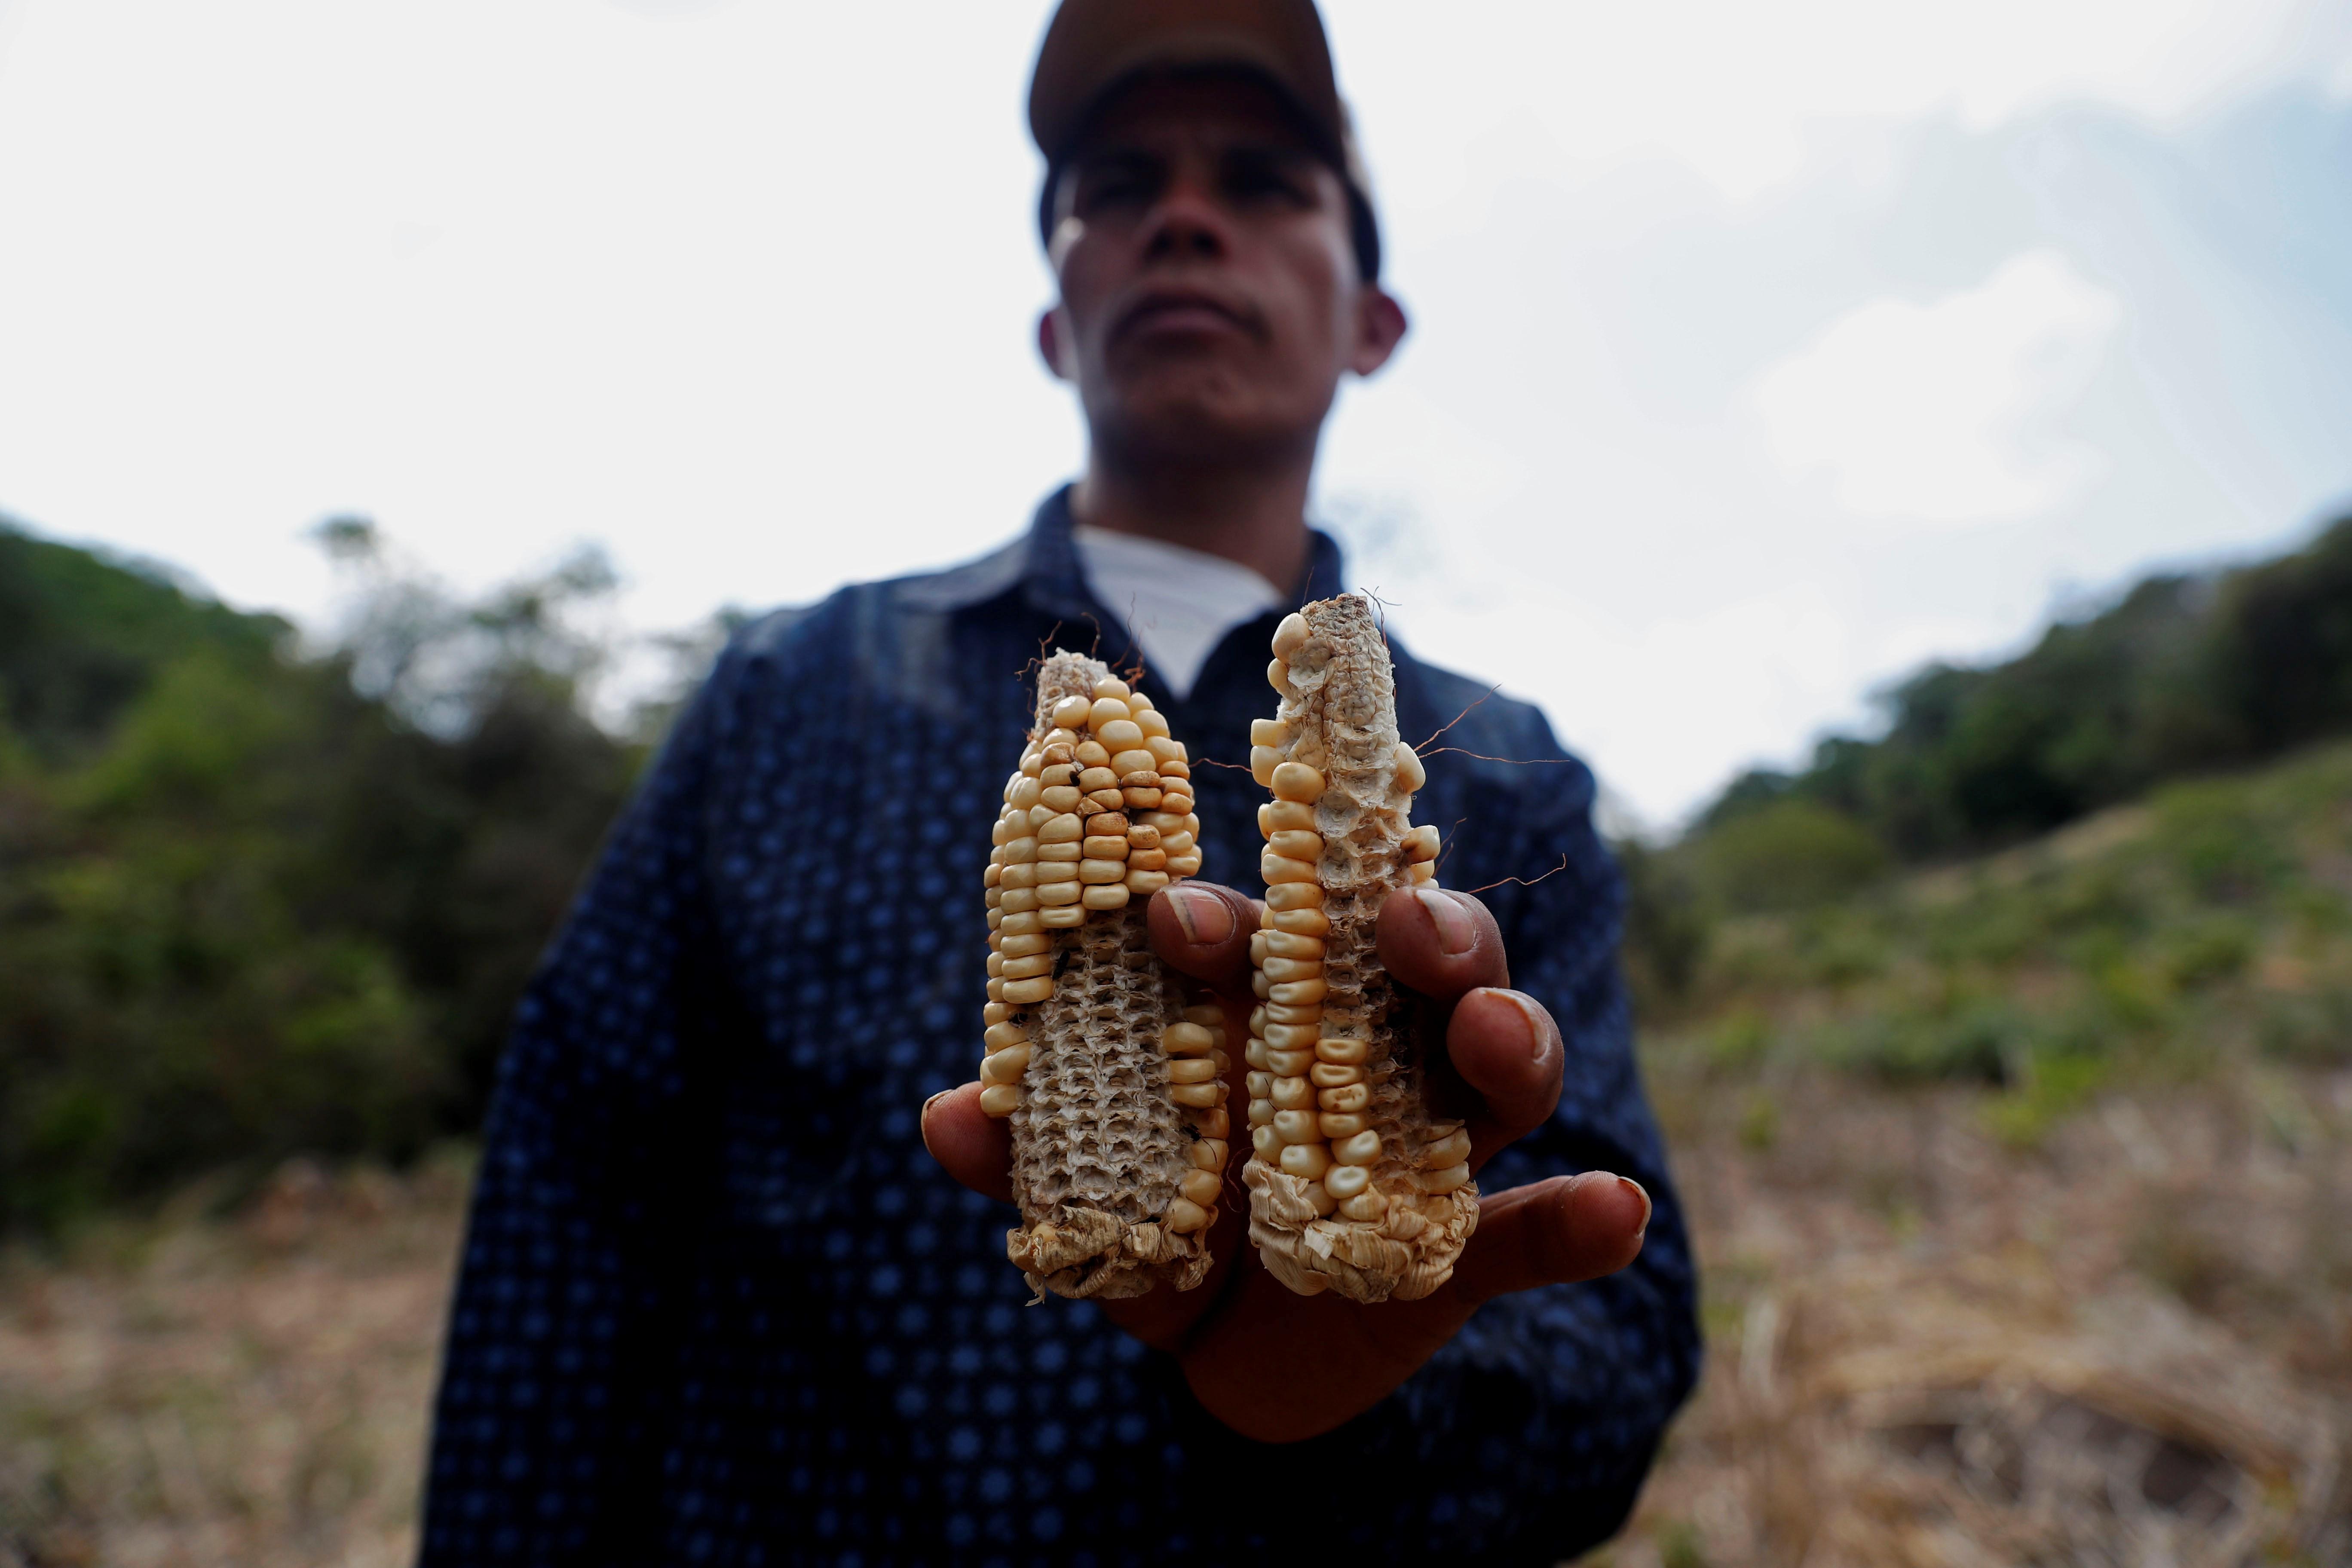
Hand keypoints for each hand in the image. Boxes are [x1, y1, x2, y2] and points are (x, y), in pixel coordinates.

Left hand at [922, 882, 1650, 1442]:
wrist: (1219, 1360)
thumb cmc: (1155, 1231)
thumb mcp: (1080, 1203)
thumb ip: (1022, 1160)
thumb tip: (947, 1116)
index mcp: (1265, 1019)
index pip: (1258, 939)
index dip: (1220, 920)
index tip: (1173, 919)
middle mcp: (1365, 1055)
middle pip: (1415, 966)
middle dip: (1420, 929)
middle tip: (1402, 920)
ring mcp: (1428, 1151)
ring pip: (1497, 1068)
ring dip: (1509, 1034)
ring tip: (1496, 1032)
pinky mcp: (1467, 1254)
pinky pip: (1540, 1228)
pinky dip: (1584, 1220)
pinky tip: (1614, 1212)